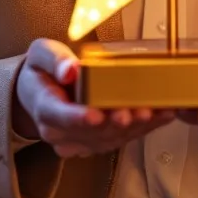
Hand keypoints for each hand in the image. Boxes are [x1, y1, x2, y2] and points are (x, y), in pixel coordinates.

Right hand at [13, 39, 174, 158]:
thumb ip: (54, 59)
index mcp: (44, 106)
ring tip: (155, 112)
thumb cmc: (42, 72)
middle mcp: (59, 131)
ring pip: (108, 139)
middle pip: (90, 131)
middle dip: (116, 122)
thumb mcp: (40, 54)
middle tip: (136, 112)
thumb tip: (70, 69)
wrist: (38, 94)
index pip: (59, 115)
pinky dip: (142, 129)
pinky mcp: (94, 144)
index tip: (96, 115)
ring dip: (134, 128)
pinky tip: (160, 116)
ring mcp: (77, 141)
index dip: (79, 118)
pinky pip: (119, 140)